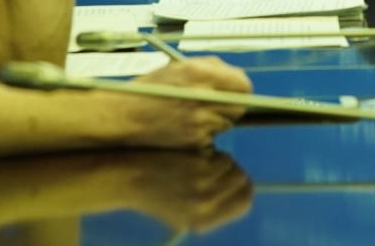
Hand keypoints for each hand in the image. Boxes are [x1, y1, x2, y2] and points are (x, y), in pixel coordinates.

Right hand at [117, 58, 252, 149]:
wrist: (124, 117)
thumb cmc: (149, 90)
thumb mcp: (179, 67)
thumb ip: (211, 68)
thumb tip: (236, 77)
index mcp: (199, 73)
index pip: (242, 84)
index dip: (240, 88)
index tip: (234, 90)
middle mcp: (202, 97)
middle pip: (239, 106)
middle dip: (231, 105)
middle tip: (217, 105)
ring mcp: (199, 122)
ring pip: (226, 123)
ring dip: (218, 120)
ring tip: (195, 116)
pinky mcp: (194, 142)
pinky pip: (212, 138)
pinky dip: (205, 134)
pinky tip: (187, 128)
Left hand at [118, 150, 253, 233]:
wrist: (129, 179)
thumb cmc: (156, 193)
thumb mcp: (186, 213)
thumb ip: (214, 206)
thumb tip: (241, 188)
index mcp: (205, 222)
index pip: (245, 201)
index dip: (240, 186)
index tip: (229, 179)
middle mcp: (209, 208)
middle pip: (243, 180)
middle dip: (231, 170)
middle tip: (212, 166)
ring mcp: (205, 188)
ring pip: (231, 164)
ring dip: (218, 159)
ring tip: (196, 163)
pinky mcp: (199, 167)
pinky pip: (218, 155)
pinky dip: (209, 152)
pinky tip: (190, 157)